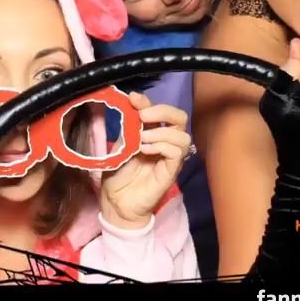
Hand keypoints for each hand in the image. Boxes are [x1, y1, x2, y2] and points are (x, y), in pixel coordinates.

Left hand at [100, 92, 190, 229]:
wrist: (116, 201)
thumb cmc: (118, 172)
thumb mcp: (121, 143)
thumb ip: (129, 124)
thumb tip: (133, 99)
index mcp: (154, 132)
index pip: (161, 110)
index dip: (149, 102)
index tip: (133, 99)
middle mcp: (166, 142)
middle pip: (180, 117)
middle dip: (163, 111)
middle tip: (144, 117)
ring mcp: (170, 157)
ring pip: (183, 135)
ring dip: (161, 132)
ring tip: (142, 139)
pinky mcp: (171, 171)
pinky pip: (177, 153)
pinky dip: (162, 146)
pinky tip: (146, 149)